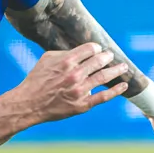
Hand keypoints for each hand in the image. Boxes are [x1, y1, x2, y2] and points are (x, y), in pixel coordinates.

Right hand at [9, 43, 126, 123]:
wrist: (29, 103)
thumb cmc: (37, 79)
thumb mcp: (47, 59)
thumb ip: (65, 53)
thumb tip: (81, 51)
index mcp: (67, 61)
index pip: (90, 49)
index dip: (96, 48)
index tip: (98, 49)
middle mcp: (75, 75)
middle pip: (99, 61)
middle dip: (107, 57)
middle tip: (111, 56)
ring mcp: (80, 90)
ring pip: (104, 77)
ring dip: (116, 70)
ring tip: (123, 67)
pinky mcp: (82, 105)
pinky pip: (104, 97)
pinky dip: (116, 91)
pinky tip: (124, 85)